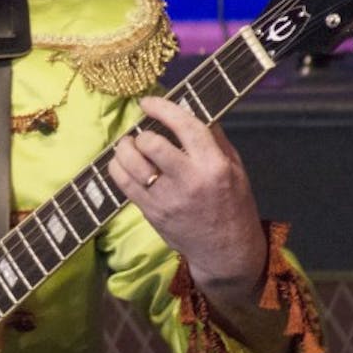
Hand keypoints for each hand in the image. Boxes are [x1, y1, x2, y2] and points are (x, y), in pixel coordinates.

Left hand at [106, 96, 267, 306]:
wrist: (226, 250)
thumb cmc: (233, 204)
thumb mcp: (235, 167)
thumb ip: (214, 138)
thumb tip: (191, 108)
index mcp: (215, 165)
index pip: (186, 127)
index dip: (163, 108)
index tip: (147, 102)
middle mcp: (190, 181)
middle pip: (152, 144)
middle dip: (142, 133)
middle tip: (142, 133)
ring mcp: (168, 199)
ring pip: (132, 164)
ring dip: (124, 148)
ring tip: (128, 145)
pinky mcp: (152, 213)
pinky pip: (124, 184)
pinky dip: (117, 167)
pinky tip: (122, 163)